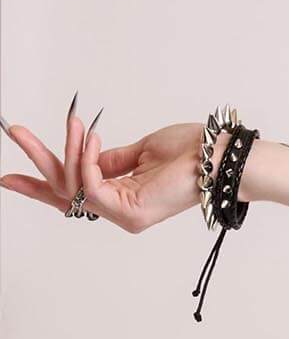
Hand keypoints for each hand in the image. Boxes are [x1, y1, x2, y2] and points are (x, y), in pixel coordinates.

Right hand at [2, 101, 208, 232]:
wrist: (218, 157)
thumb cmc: (192, 152)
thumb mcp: (140, 151)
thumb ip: (111, 159)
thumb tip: (88, 154)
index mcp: (122, 197)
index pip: (72, 192)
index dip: (40, 182)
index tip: (9, 176)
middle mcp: (119, 211)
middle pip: (63, 190)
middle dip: (38, 159)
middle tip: (14, 131)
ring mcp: (123, 215)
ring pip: (73, 184)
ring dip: (68, 149)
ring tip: (75, 123)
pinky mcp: (128, 211)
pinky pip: (90, 184)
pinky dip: (87, 158)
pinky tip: (94, 137)